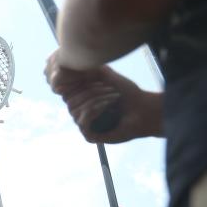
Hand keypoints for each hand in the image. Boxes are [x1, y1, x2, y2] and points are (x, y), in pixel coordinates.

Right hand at [44, 50, 160, 143]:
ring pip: (74, 110)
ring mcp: (84, 125)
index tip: (96, 78)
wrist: (144, 109)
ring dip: (95, 100)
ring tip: (113, 97)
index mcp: (81, 100)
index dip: (77, 83)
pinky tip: (108, 107)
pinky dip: (94, 110)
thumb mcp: (104, 74)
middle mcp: (80, 113)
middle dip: (90, 91)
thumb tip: (62, 69)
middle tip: (110, 88)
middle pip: (69, 100)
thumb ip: (85, 70)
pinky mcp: (90, 136)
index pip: (65, 92)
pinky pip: (82, 121)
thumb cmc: (127, 93)